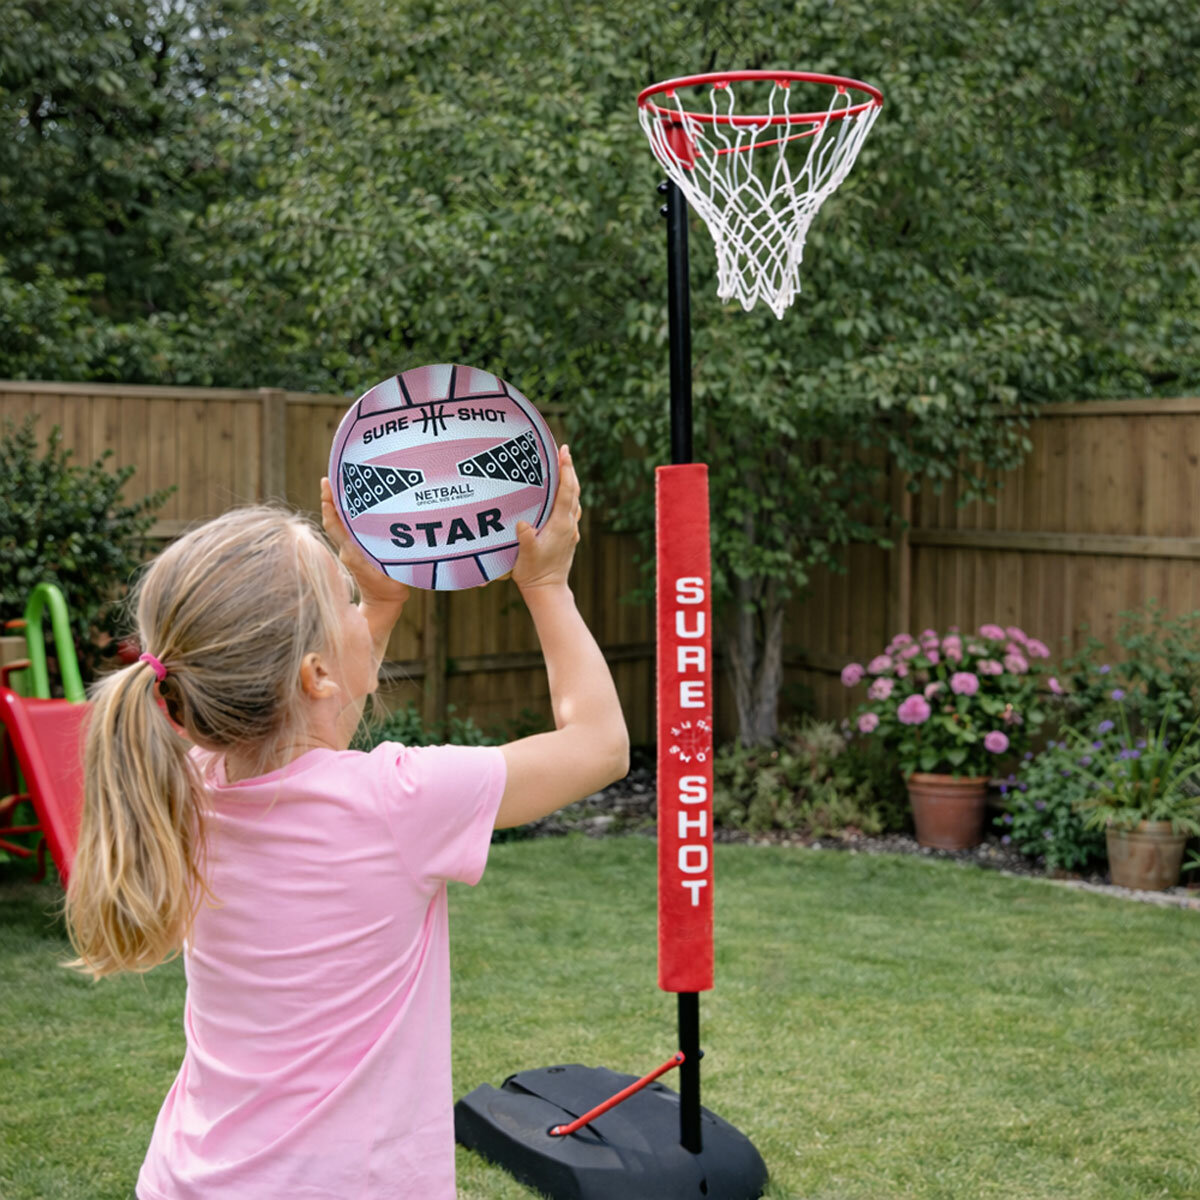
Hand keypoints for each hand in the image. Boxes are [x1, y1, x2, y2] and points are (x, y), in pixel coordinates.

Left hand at [320, 477, 410, 609]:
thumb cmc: (388, 591)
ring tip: (347, 483)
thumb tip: (392, 540)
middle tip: (336, 474)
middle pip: (335, 518)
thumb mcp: (391, 576)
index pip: (334, 524)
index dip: (329, 503)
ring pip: (341, 522)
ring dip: (341, 504)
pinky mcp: (355, 551)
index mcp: (351, 551)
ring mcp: (350, 550)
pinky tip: (360, 503)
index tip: (327, 483)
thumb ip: (389, 560)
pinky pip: (349, 529)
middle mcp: (347, 548)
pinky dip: (350, 514)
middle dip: (333, 496)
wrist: (382, 606)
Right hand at [511, 444, 581, 591]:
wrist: (548, 590)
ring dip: (569, 481)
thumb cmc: (534, 574)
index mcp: (561, 525)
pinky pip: (571, 509)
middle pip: (574, 491)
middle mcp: (569, 525)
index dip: (566, 471)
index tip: (564, 452)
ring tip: (562, 465)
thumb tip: (523, 524)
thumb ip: (525, 540)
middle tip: (564, 450)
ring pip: (574, 499)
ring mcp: (570, 530)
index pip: (566, 492)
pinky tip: (561, 492)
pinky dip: (567, 495)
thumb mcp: (526, 557)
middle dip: (569, 469)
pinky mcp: (568, 535)